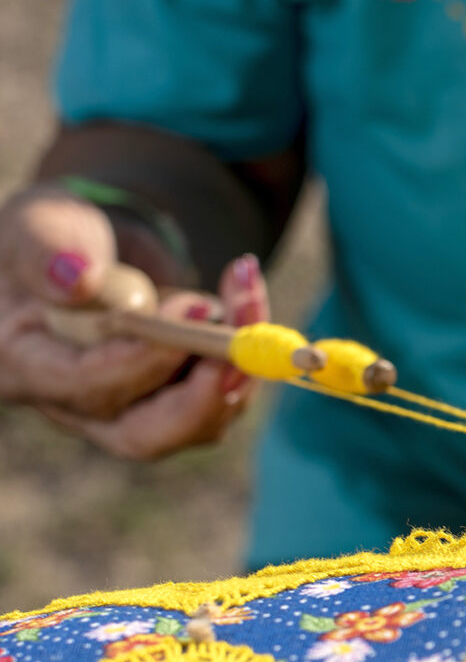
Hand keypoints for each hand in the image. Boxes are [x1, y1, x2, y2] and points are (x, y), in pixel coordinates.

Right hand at [0, 186, 269, 458]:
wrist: (76, 252)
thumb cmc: (47, 238)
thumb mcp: (35, 225)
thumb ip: (46, 251)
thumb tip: (79, 280)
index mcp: (24, 366)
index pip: (87, 385)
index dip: (146, 357)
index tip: (194, 308)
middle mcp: (73, 406)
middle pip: (143, 436)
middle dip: (203, 395)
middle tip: (241, 344)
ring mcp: (124, 411)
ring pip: (191, 423)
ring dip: (235, 365)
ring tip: (245, 291)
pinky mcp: (166, 402)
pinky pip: (214, 398)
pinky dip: (242, 356)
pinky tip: (244, 299)